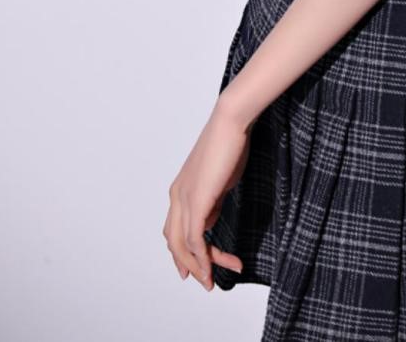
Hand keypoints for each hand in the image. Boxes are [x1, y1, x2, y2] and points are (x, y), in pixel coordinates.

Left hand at [163, 106, 249, 289]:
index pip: (175, 231)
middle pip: (174, 243)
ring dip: (200, 266)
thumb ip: (211, 201)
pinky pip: (196, 240)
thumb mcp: (218, 181)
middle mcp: (176, 197)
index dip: (182, 254)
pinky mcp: (197, 202)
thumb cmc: (230, 145)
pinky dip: (203, 258)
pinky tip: (213, 269)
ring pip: (184, 246)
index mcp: (179, 191)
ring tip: (215, 280)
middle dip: (189, 266)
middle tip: (206, 281)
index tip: (196, 270)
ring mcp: (184, 199)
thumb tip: (210, 220)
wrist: (230, 123)